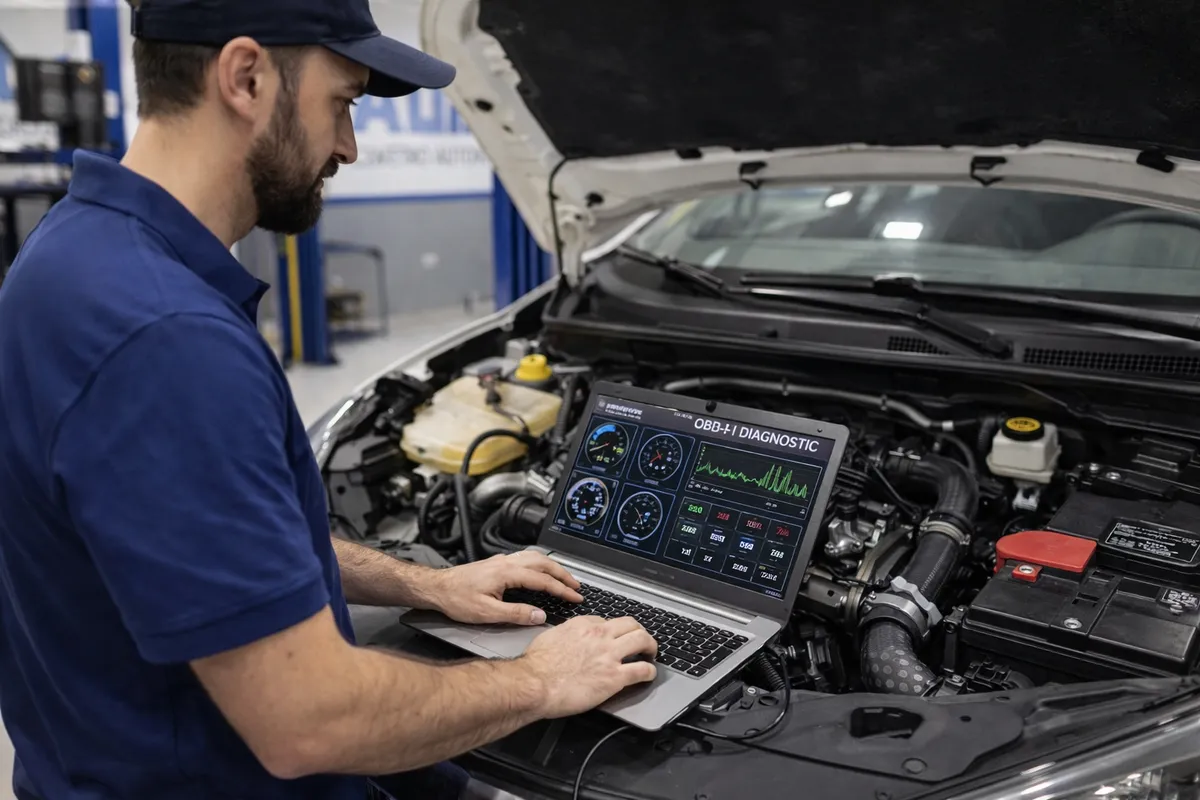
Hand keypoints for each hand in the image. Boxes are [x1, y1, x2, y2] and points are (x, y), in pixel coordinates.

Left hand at [431, 551, 582, 625]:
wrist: (437, 588)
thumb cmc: (456, 599)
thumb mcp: (487, 613)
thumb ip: (516, 614)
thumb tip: (539, 615)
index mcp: (507, 573)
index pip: (543, 580)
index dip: (562, 590)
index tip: (575, 598)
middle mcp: (506, 563)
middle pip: (543, 563)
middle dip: (563, 575)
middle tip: (577, 587)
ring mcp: (502, 561)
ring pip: (535, 558)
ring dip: (553, 567)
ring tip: (564, 578)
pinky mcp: (497, 563)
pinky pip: (526, 558)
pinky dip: (540, 564)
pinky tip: (541, 570)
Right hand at [521, 616, 657, 717]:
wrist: (534, 683)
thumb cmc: (536, 665)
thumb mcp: (550, 637)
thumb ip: (566, 634)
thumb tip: (569, 639)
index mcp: (583, 625)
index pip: (607, 621)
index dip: (613, 631)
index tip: (614, 638)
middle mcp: (600, 635)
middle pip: (631, 624)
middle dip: (639, 631)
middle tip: (641, 641)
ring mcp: (609, 655)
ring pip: (643, 640)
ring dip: (651, 647)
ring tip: (651, 654)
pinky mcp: (615, 677)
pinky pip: (642, 670)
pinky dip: (650, 672)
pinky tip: (649, 675)